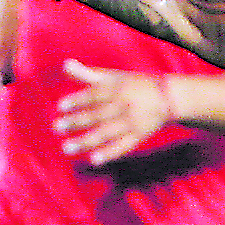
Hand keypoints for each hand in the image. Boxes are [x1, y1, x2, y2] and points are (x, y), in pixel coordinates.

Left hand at [54, 59, 172, 163]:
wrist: (168, 97)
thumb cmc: (133, 85)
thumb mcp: (112, 77)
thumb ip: (87, 74)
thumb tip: (64, 65)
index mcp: (117, 88)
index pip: (95, 94)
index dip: (78, 100)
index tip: (60, 107)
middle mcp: (124, 105)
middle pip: (98, 115)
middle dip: (77, 122)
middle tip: (56, 127)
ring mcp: (132, 122)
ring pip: (107, 133)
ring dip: (86, 141)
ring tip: (66, 148)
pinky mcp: (140, 136)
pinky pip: (123, 146)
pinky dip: (110, 153)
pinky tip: (94, 160)